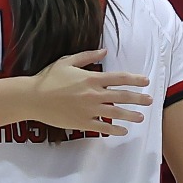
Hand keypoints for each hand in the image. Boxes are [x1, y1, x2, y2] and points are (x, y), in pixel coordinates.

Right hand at [26, 50, 151, 135]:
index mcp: (91, 78)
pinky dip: (115, 130)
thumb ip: (87, 56)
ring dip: (131, 115)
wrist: (32, 98)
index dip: (135, 79)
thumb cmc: (48, 78)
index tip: (146, 81)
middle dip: (138, 98)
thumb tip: (104, 51)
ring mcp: (89, 110)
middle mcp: (93, 94)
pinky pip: (103, 128)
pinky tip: (123, 131)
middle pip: (122, 97)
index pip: (119, 78)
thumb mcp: (67, 62)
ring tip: (141, 117)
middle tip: (150, 100)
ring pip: (116, 114)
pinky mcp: (82, 123)